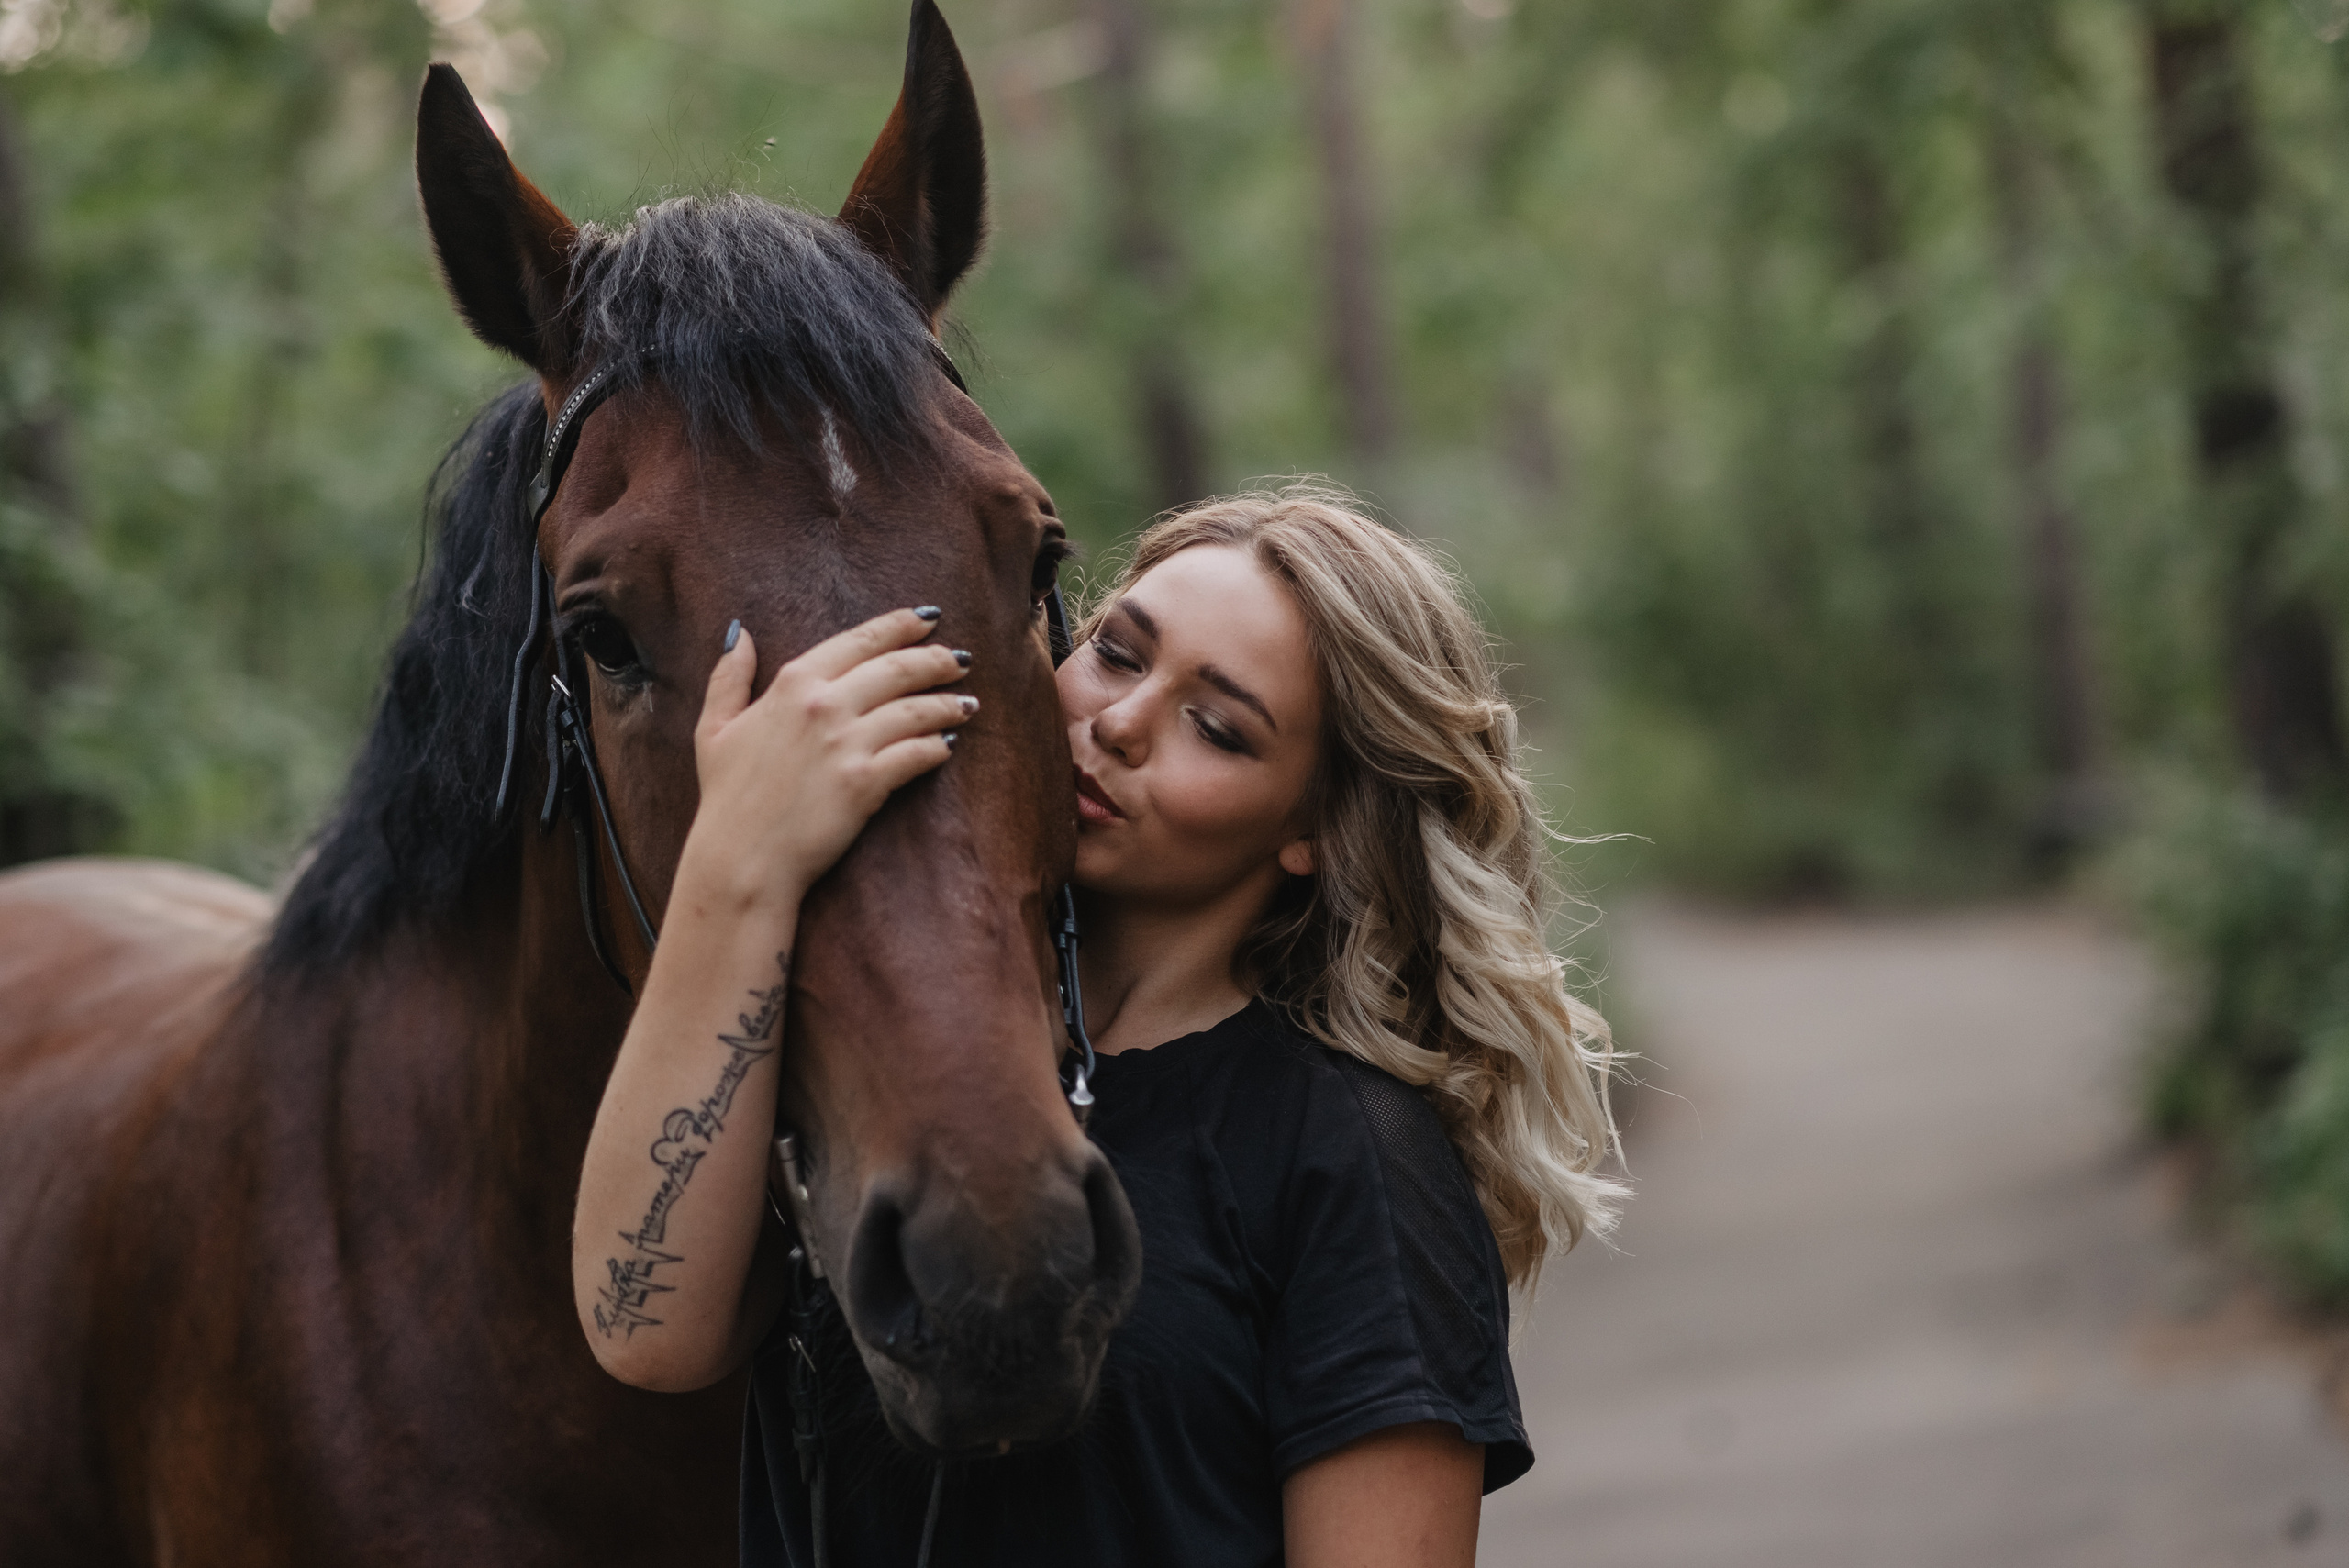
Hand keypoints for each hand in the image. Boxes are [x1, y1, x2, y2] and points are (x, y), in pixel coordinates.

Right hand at [679, 607, 972, 910]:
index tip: (929, 618)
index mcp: (792, 683)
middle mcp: (824, 705)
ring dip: (948, 704)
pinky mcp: (865, 782)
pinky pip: (916, 754)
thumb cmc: (727, 796)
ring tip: (968, 703)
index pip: (859, 641)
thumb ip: (729, 677)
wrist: (741, 858)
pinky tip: (949, 745)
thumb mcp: (713, 728)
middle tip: (961, 660)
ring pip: (915, 710)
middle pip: (897, 669)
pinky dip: (938, 746)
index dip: (900, 625)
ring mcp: (846, 744)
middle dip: (937, 660)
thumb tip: (740, 633)